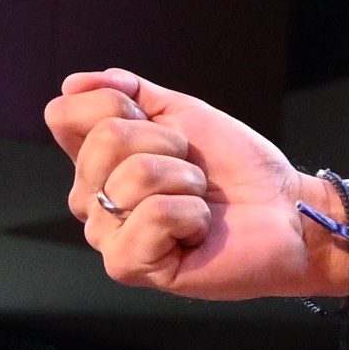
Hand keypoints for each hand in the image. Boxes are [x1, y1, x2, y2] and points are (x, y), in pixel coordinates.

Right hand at [43, 72, 332, 303]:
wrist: (286, 211)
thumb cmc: (237, 169)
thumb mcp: (182, 115)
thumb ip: (128, 92)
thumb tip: (72, 83)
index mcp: (94, 162)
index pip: (62, 115)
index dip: (116, 104)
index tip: (163, 125)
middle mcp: (90, 199)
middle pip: (105, 137)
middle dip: (169, 143)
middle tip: (194, 172)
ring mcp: (106, 235)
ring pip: (135, 173)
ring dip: (188, 180)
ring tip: (200, 201)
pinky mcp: (128, 265)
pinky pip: (155, 213)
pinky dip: (193, 213)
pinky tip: (200, 230)